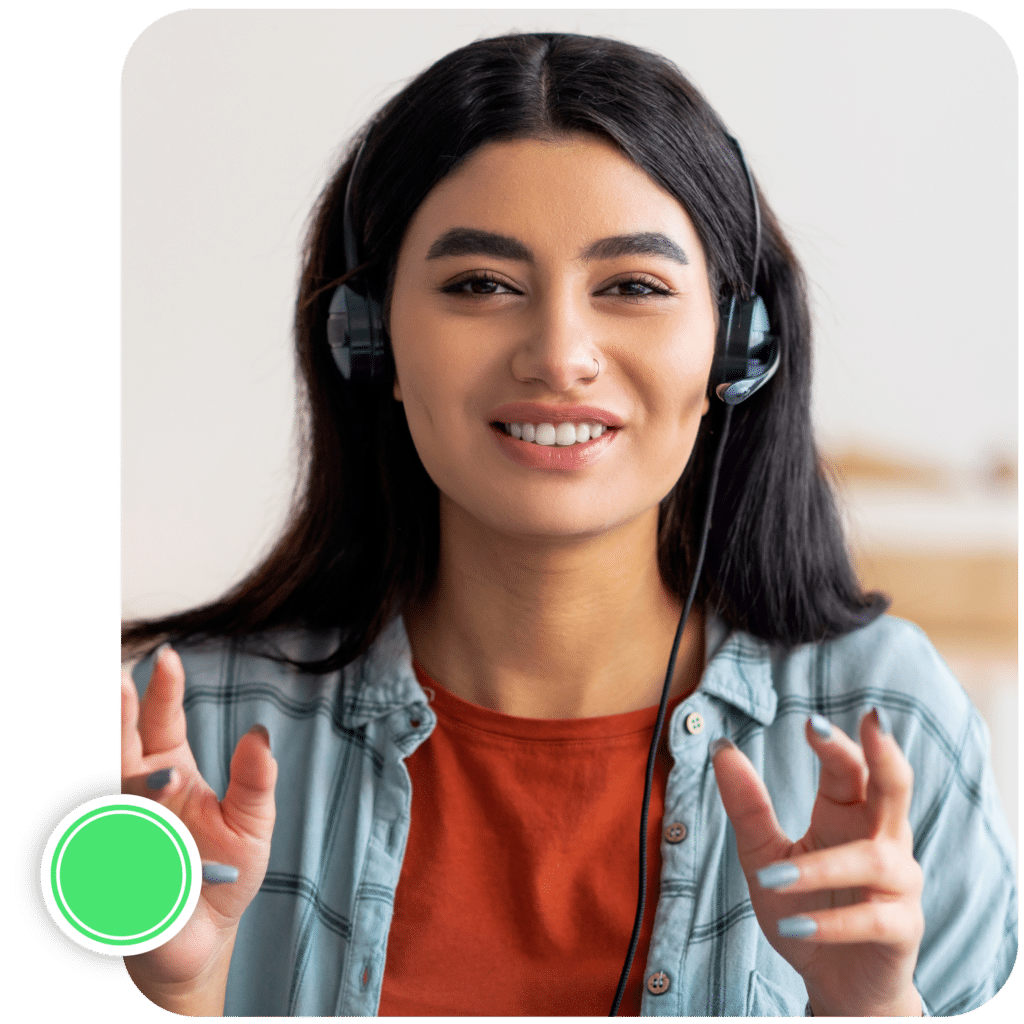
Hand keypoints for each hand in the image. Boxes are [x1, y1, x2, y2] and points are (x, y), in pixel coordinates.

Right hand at [120, 645, 276, 1013]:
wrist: (203, 939)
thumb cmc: (228, 874)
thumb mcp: (252, 823)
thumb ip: (256, 780)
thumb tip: (261, 733)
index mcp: (170, 770)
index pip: (162, 720)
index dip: (163, 690)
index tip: (169, 658)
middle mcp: (136, 791)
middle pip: (121, 743)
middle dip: (119, 714)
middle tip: (119, 679)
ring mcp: (117, 826)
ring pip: (109, 788)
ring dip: (125, 780)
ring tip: (160, 775)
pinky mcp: (104, 868)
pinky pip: (103, 844)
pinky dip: (120, 841)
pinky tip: (144, 850)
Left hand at [711, 709, 923, 1016]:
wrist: (836, 983)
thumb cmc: (802, 906)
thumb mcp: (763, 854)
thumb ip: (748, 806)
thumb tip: (721, 747)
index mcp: (847, 814)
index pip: (850, 768)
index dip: (836, 743)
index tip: (809, 721)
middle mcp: (881, 839)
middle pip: (895, 787)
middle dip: (885, 756)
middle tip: (869, 722)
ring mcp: (897, 884)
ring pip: (874, 859)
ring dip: (820, 867)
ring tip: (771, 878)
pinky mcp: (901, 929)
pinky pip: (874, 918)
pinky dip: (832, 922)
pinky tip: (796, 925)